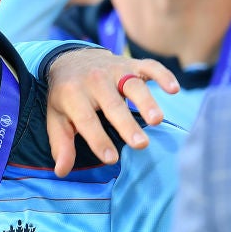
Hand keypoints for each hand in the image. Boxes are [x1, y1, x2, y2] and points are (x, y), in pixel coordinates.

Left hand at [44, 49, 178, 176]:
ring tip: (157, 121)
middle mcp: (94, 80)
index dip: (98, 140)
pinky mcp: (131, 63)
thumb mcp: (56, 118)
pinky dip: (163, 75)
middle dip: (126, 124)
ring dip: (147, 102)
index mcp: (72, 95)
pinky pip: (149, 67)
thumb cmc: (66, 96)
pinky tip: (174, 89)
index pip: (86, 120)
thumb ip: (61, 144)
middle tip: (141, 144)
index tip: (111, 159)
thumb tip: (61, 172)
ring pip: (133, 85)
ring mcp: (114, 70)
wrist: (70, 59)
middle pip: (112, 104)